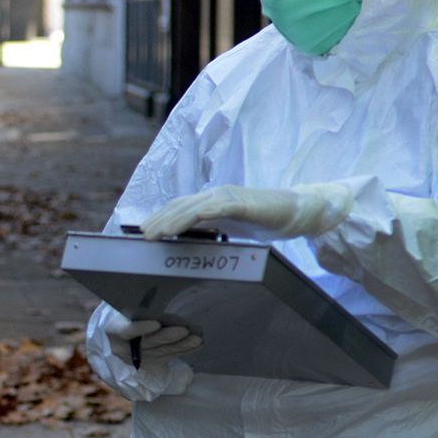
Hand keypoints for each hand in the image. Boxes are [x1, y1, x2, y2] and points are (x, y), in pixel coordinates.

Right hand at [85, 303, 199, 401]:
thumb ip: (140, 306)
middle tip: (185, 330)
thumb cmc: (124, 313)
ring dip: (181, 345)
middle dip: (168, 336)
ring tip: (197, 338)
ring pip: (161, 352)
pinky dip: (184, 350)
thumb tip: (163, 290)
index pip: (126, 331)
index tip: (156, 323)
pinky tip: (197, 344)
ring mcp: (137, 358)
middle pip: (148, 343)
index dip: (141, 328)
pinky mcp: (150, 362)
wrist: (116, 334)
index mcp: (114, 329)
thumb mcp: (125, 306)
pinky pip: (168, 357)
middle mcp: (124, 348)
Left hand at [141, 183, 352, 240]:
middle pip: (181, 206)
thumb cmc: (264, 220)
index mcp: (212, 201)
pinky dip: (205, 212)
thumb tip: (192, 241)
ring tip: (158, 233)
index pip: (180, 207)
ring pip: (195, 207)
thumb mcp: (232, 227)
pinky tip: (193, 220)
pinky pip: (221, 207)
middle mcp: (217, 195)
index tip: (144, 231)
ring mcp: (229, 197)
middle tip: (142, 236)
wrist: (295, 211)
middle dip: (160, 220)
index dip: (161, 217)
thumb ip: (213, 229)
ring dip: (174, 220)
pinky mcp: (243, 203)